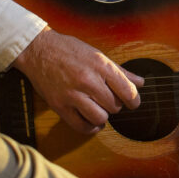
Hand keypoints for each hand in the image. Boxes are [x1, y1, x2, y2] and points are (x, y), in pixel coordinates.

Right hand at [13, 27, 142, 134]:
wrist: (38, 49)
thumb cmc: (68, 49)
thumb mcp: (97, 55)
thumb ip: (120, 71)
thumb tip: (140, 82)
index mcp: (100, 66)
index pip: (127, 91)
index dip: (134, 100)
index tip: (133, 103)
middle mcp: (88, 81)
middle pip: (114, 106)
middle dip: (115, 105)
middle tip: (108, 100)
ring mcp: (73, 94)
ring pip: (100, 118)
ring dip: (102, 117)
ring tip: (99, 110)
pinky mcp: (60, 105)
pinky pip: (80, 126)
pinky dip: (90, 128)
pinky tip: (91, 122)